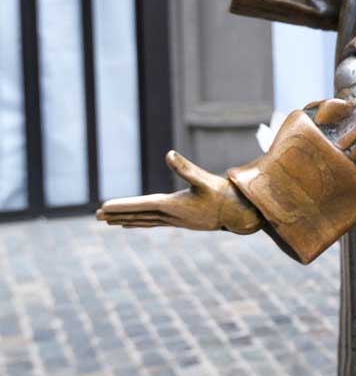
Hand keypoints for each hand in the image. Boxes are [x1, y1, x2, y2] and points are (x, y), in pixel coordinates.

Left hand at [97, 151, 262, 234]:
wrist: (239, 213)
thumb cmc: (223, 195)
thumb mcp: (205, 179)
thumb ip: (186, 168)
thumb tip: (168, 153)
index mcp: (173, 205)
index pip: (142, 205)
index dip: (122, 205)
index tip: (103, 207)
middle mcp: (171, 215)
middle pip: (139, 215)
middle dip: (117, 214)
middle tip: (97, 215)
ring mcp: (175, 220)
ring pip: (144, 220)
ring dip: (126, 219)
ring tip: (109, 220)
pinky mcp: (180, 220)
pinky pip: (154, 222)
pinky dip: (141, 221)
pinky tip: (133, 222)